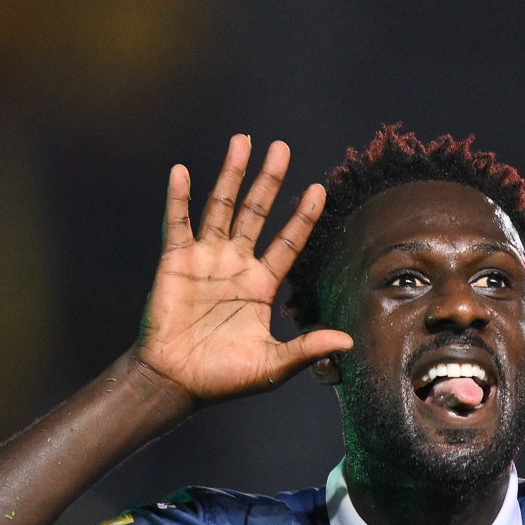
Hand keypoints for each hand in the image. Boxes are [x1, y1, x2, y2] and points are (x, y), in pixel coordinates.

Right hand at [133, 135, 352, 400]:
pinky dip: (177, 198)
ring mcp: (205, 259)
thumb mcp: (272, 365)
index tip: (318, 190)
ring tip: (241, 142)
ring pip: (220, 208)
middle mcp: (235, 265)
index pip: (288, 243)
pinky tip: (182, 171)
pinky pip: (177, 223)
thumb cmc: (223, 378)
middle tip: (281, 148)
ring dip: (230, 175)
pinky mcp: (175, 262)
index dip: (302, 217)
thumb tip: (349, 341)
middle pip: (256, 213)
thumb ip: (307, 348)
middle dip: (268, 181)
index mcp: (261, 286)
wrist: (177, 382)